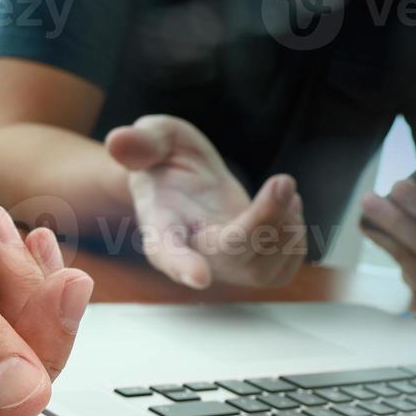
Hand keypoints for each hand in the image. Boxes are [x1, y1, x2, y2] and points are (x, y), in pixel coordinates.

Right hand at [106, 116, 305, 288]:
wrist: (181, 181)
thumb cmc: (165, 161)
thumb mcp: (153, 137)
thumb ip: (140, 142)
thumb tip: (119, 140)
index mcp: (161, 225)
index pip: (165, 250)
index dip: (181, 265)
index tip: (198, 277)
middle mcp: (192, 253)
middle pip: (231, 256)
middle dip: (265, 221)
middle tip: (283, 181)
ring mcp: (224, 265)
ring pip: (262, 270)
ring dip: (286, 228)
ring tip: (282, 188)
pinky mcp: (251, 266)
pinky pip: (282, 270)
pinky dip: (296, 237)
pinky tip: (287, 206)